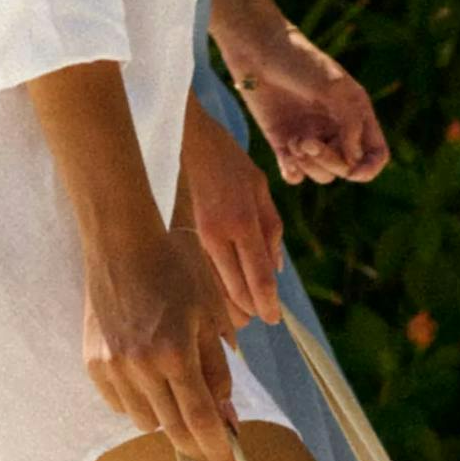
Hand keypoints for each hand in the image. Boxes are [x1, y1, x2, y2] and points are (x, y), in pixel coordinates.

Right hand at [82, 226, 243, 460]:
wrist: (123, 247)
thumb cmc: (173, 274)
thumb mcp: (208, 316)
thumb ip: (218, 369)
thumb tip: (227, 414)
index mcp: (176, 351)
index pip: (200, 418)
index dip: (218, 447)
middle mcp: (141, 365)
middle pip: (173, 430)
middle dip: (197, 446)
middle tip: (213, 451)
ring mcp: (113, 366)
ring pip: (145, 421)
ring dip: (167, 418)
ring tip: (176, 391)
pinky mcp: (94, 363)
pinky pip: (120, 404)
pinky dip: (139, 401)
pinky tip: (147, 377)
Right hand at [182, 96, 286, 326]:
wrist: (185, 141)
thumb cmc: (228, 160)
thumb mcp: (260, 187)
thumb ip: (272, 230)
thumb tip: (277, 269)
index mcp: (243, 221)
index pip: (259, 277)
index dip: (268, 304)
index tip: (274, 319)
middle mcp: (218, 236)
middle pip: (236, 293)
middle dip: (251, 311)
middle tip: (261, 317)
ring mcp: (196, 240)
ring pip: (215, 291)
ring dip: (230, 309)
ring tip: (243, 312)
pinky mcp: (182, 239)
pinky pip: (200, 277)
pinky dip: (212, 294)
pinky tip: (220, 297)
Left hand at [230, 25, 389, 183]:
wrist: (257, 50)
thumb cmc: (299, 61)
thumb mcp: (333, 87)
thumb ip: (350, 124)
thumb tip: (354, 162)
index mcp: (355, 114)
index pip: (375, 154)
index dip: (368, 168)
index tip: (352, 170)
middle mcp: (335, 129)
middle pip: (347, 168)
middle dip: (330, 162)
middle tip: (307, 143)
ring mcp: (310, 137)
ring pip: (321, 175)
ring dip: (310, 166)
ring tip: (294, 142)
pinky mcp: (283, 142)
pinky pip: (295, 174)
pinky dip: (293, 173)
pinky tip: (286, 159)